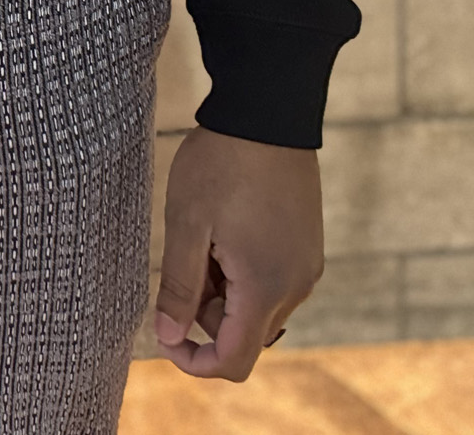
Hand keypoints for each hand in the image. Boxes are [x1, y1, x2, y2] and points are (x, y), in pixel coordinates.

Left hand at [153, 125, 323, 380]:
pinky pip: (273, 281)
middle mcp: (296, 285)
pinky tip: (227, 228)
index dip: (195, 361)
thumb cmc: (222, 165)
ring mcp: (306, 265)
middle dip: (207, 314)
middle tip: (186, 258)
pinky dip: (244, 272)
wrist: (267, 113)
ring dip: (225, 290)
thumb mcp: (187, 223)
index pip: (234, 360)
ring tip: (205, 236)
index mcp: (265, 286)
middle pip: (247, 334)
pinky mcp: (307, 245)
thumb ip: (178, 285)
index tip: (166, 335)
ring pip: (259, 306)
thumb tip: (167, 337)